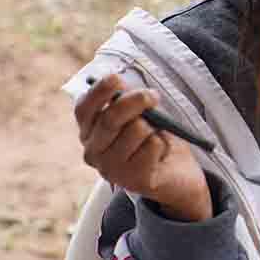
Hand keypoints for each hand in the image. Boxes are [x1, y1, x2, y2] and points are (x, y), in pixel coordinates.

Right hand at [75, 74, 211, 221]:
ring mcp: (111, 169)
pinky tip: (161, 153)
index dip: (98, 92)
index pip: (84, 109)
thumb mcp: (139, 115)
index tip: (117, 79)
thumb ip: (128, 102)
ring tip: (156, 135)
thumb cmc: (152, 138)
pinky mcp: (133, 180)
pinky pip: (152, 146)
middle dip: (134, 102)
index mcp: (89, 131)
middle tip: (153, 95)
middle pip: (110, 119)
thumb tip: (123, 89)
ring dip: (153, 127)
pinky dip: (163, 142)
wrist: (175, 174)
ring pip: (136, 131)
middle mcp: (93, 152)